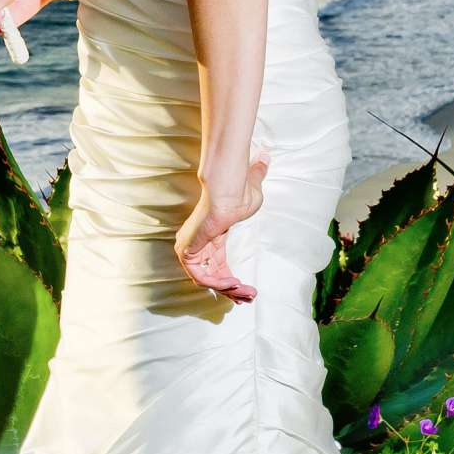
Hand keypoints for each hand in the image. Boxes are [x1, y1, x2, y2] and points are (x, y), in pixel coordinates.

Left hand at [174, 151, 270, 302]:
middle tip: (250, 297)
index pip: (216, 268)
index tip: (249, 292)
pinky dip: (218, 284)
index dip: (232, 283)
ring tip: (245, 292)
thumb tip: (266, 156)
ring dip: (228, 290)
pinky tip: (234, 283)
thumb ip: (256, 181)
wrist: (229, 191)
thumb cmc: (239, 193)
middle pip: (212, 278)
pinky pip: (200, 277)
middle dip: (233, 291)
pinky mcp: (188, 251)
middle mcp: (197, 245)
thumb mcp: (253, 195)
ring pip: (206, 281)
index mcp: (210, 238)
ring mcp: (190, 248)